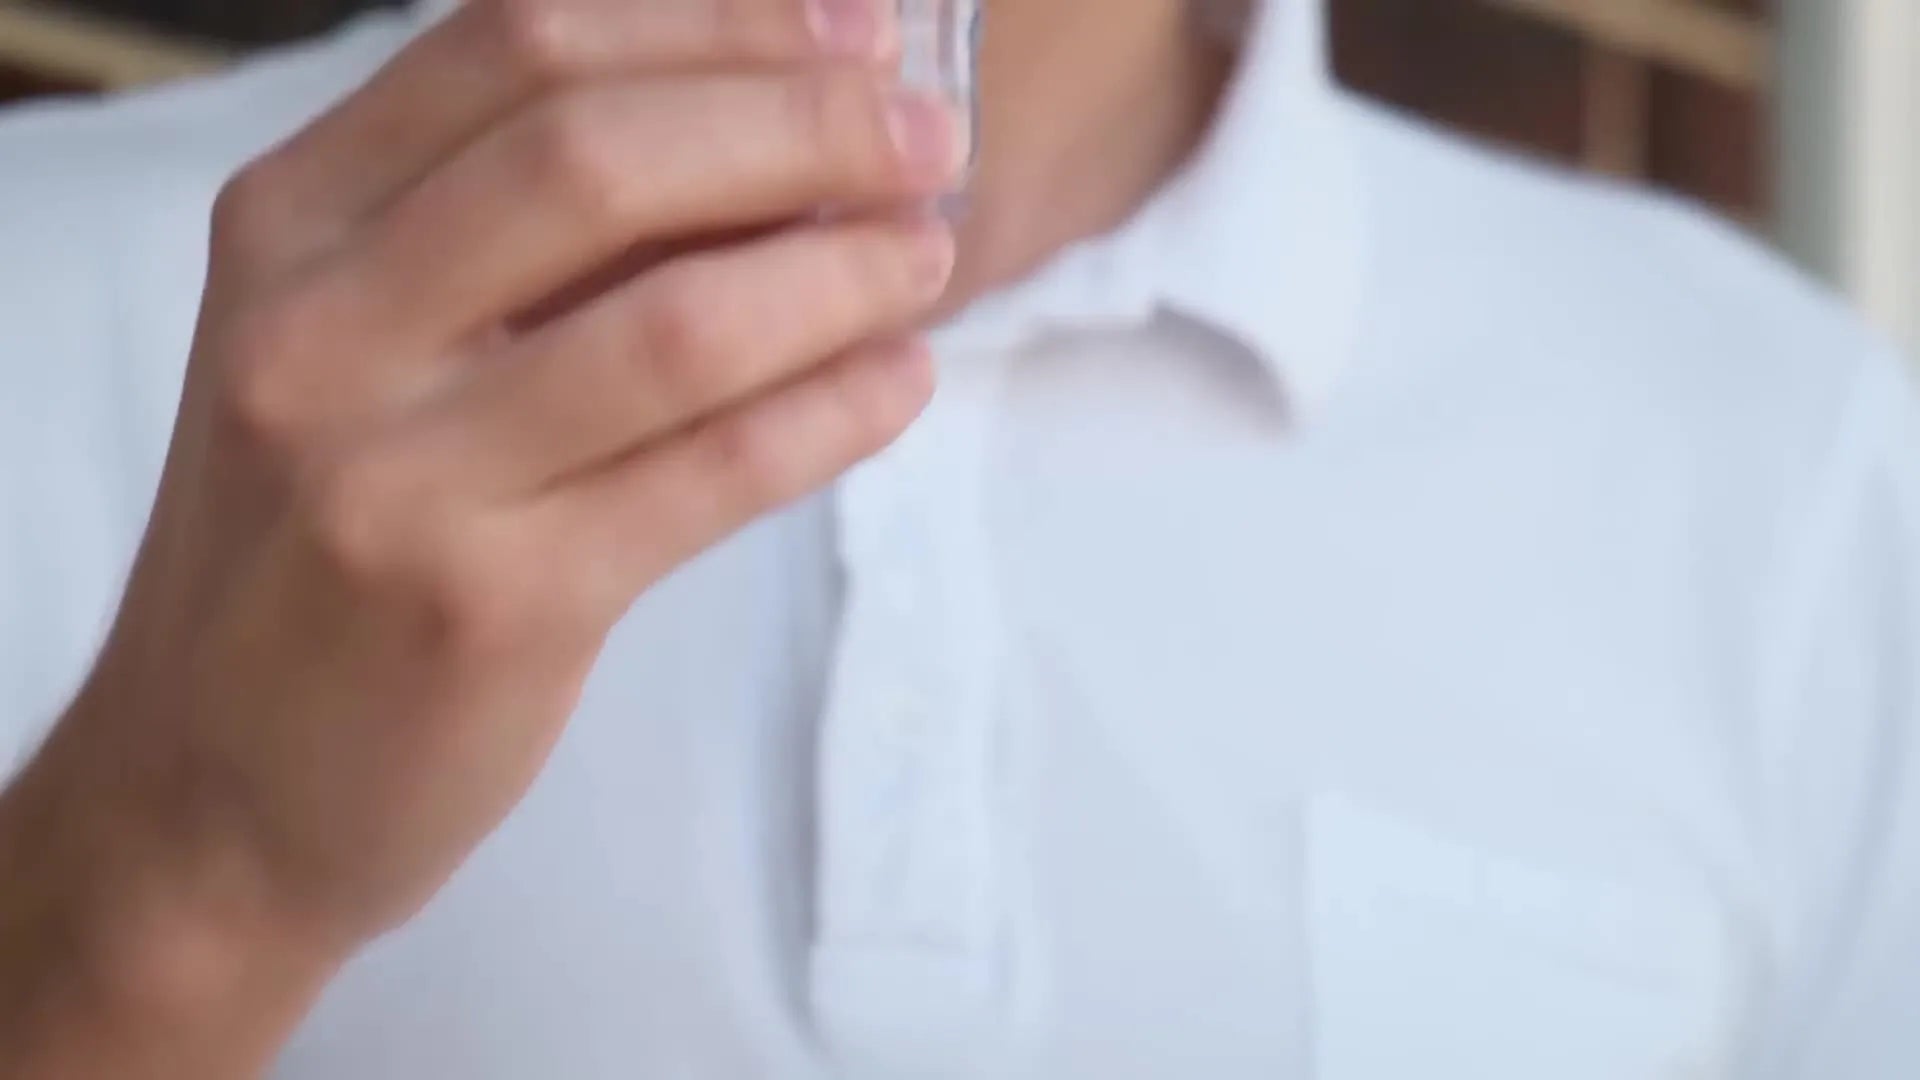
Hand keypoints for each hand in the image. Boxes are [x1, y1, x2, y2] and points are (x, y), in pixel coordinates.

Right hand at [5, 0, 960, 1063]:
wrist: (206, 792)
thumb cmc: (314, 549)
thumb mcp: (350, 354)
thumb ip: (507, 239)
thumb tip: (754, 133)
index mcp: (287, 228)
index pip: (519, 49)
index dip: (715, 22)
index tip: (850, 27)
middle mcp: (320, 332)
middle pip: (601, 158)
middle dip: (801, 126)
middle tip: (927, 140)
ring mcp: (395, 475)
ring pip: (675, 321)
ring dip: (839, 271)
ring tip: (926, 254)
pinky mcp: (491, 605)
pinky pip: (710, 473)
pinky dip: (831, 412)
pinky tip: (899, 379)